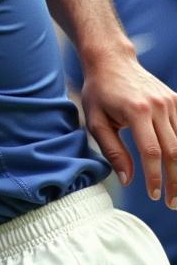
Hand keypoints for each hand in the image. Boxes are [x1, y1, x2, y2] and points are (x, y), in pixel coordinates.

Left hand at [80, 50, 176, 205]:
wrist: (112, 61)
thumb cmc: (99, 93)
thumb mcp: (96, 122)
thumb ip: (112, 150)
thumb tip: (128, 180)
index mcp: (136, 112)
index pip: (152, 152)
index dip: (155, 177)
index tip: (154, 195)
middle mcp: (159, 106)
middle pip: (175, 151)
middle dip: (176, 180)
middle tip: (172, 202)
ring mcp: (172, 102)